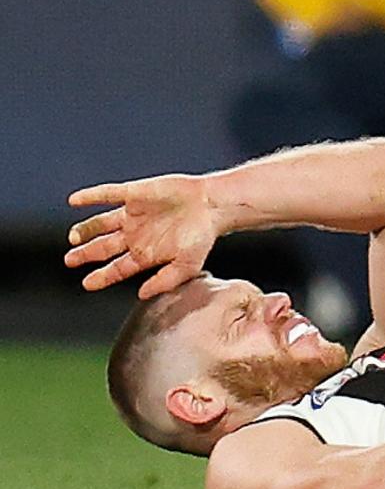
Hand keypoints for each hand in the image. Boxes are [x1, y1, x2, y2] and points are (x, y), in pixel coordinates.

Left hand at [64, 174, 220, 298]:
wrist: (212, 206)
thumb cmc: (203, 237)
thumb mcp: (187, 266)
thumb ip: (165, 281)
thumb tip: (142, 294)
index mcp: (146, 254)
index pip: (118, 268)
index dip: (102, 276)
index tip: (87, 284)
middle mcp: (135, 235)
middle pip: (104, 247)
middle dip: (85, 254)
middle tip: (70, 261)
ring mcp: (132, 214)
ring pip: (101, 223)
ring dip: (85, 229)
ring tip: (72, 237)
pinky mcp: (134, 194)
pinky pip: (107, 195)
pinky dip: (90, 197)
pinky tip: (74, 201)